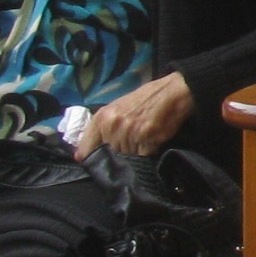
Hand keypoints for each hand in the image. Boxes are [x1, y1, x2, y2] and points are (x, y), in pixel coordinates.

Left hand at [74, 72, 193, 158]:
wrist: (172, 92)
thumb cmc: (145, 99)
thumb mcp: (116, 109)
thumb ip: (101, 129)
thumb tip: (83, 155)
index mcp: (101, 118)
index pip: (85, 151)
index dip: (91, 160)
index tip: (97, 164)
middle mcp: (112, 126)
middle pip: (109, 157)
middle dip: (117, 157)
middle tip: (130, 147)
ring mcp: (129, 133)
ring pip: (126, 159)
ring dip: (134, 156)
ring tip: (143, 143)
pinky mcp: (146, 139)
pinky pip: (143, 158)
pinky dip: (147, 155)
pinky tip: (152, 144)